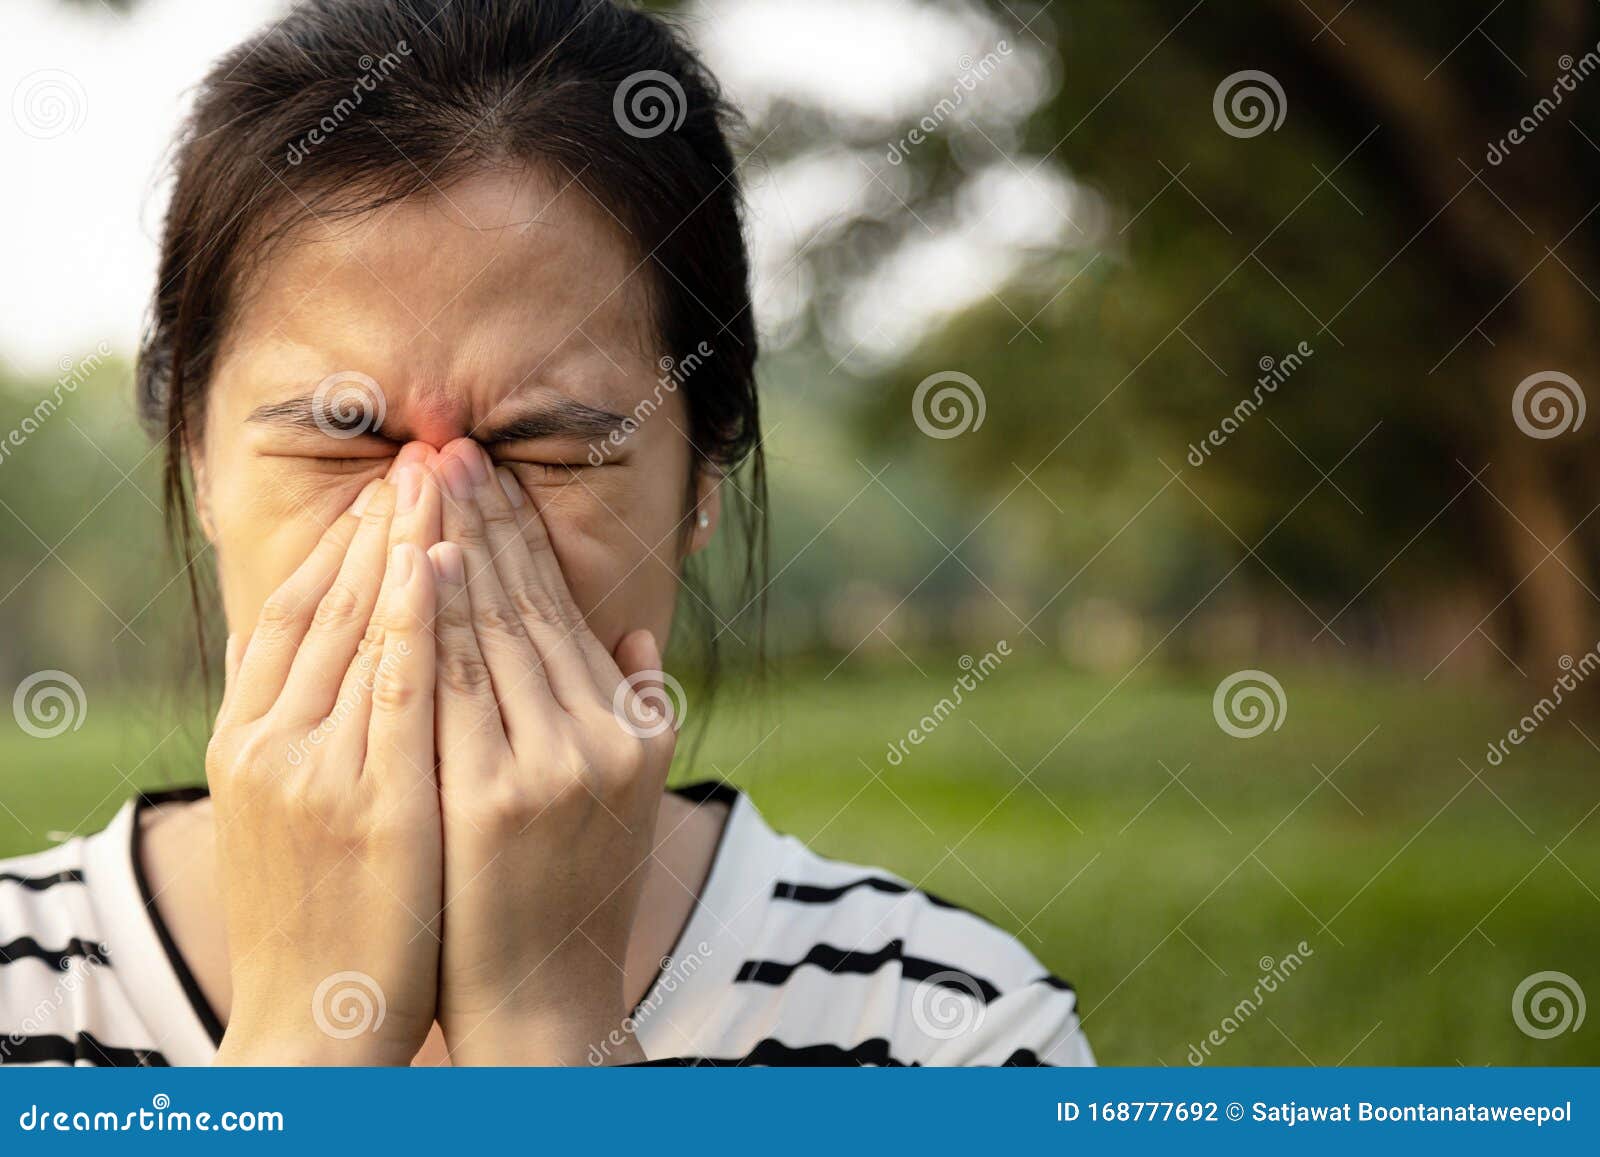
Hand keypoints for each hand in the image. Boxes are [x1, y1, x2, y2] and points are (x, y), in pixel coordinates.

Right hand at [209, 454, 442, 1064]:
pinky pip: (396, 688)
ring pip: (361, 628)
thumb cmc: (319, 921)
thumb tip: (320, 659)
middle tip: (421, 452)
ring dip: (402, 543)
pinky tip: (439, 561)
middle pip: (326, 603)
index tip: (382, 486)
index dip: (339, 543)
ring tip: (439, 476)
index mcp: (248, 740)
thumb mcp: (291, 815)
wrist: (314, 1027)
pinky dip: (413, 618)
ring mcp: (317, 771)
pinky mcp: (370, 804)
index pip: (291, 612)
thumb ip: (303, 733)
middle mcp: (271, 743)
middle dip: (378, 521)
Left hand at [427, 438, 676, 1064]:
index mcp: (630, 725)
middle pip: (526, 604)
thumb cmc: (573, 896)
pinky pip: (454, 688)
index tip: (486, 474)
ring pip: (490, 632)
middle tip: (446, 446)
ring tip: (421, 481)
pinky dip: (433, 620)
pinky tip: (413, 564)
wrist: (544, 1001)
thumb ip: (640, 710)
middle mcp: (602, 735)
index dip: (520, 537)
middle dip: (481, 518)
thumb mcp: (631, 799)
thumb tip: (637, 638)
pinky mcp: (498, 797)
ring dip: (451, 546)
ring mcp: (551, 764)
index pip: (562, 609)